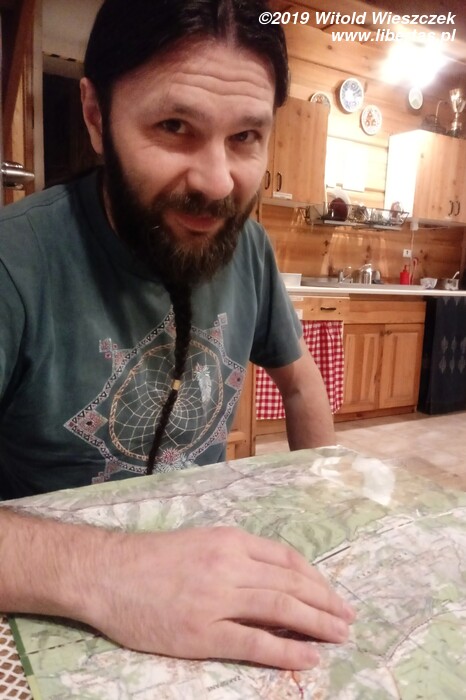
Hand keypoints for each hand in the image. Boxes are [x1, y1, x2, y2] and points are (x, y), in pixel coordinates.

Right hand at [85, 526, 354, 669]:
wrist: (108, 573)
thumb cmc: (152, 558)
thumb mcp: (200, 542)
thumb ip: (237, 556)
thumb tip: (275, 577)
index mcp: (231, 541)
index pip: (287, 560)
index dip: (316, 579)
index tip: (332, 595)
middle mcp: (230, 566)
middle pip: (291, 585)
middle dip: (326, 602)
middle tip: (349, 618)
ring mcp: (217, 599)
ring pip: (281, 610)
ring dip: (317, 623)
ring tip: (340, 635)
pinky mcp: (201, 633)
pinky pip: (253, 642)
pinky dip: (285, 650)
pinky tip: (308, 656)